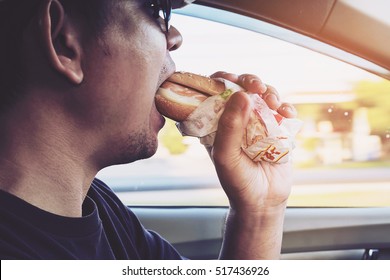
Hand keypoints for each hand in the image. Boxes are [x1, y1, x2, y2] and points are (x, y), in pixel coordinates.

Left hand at [209, 72, 296, 213]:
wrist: (263, 201)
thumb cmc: (237, 181)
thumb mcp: (225, 155)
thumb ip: (229, 127)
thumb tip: (241, 95)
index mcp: (217, 123)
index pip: (214, 92)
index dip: (221, 80)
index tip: (231, 79)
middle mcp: (236, 119)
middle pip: (242, 87)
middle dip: (250, 82)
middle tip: (257, 87)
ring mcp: (258, 122)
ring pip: (264, 95)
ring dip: (270, 92)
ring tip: (274, 103)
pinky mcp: (277, 129)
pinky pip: (282, 110)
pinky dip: (286, 107)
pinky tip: (287, 113)